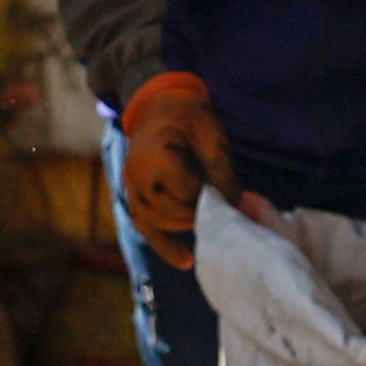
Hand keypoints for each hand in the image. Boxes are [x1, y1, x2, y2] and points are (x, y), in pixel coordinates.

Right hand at [116, 73, 244, 268]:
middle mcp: (135, 175)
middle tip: (225, 212)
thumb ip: (220, 167)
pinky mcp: (134, 197)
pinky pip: (144, 227)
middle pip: (170, 211)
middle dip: (199, 214)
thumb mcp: (210, 131)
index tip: (229, 193)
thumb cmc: (188, 115)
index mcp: (154, 156)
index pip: (187, 191)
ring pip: (154, 224)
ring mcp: (130, 187)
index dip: (210, 196)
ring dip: (183, 231)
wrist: (160, 104)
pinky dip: (164, 246)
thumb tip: (234, 204)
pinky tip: (186, 261)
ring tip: (211, 234)